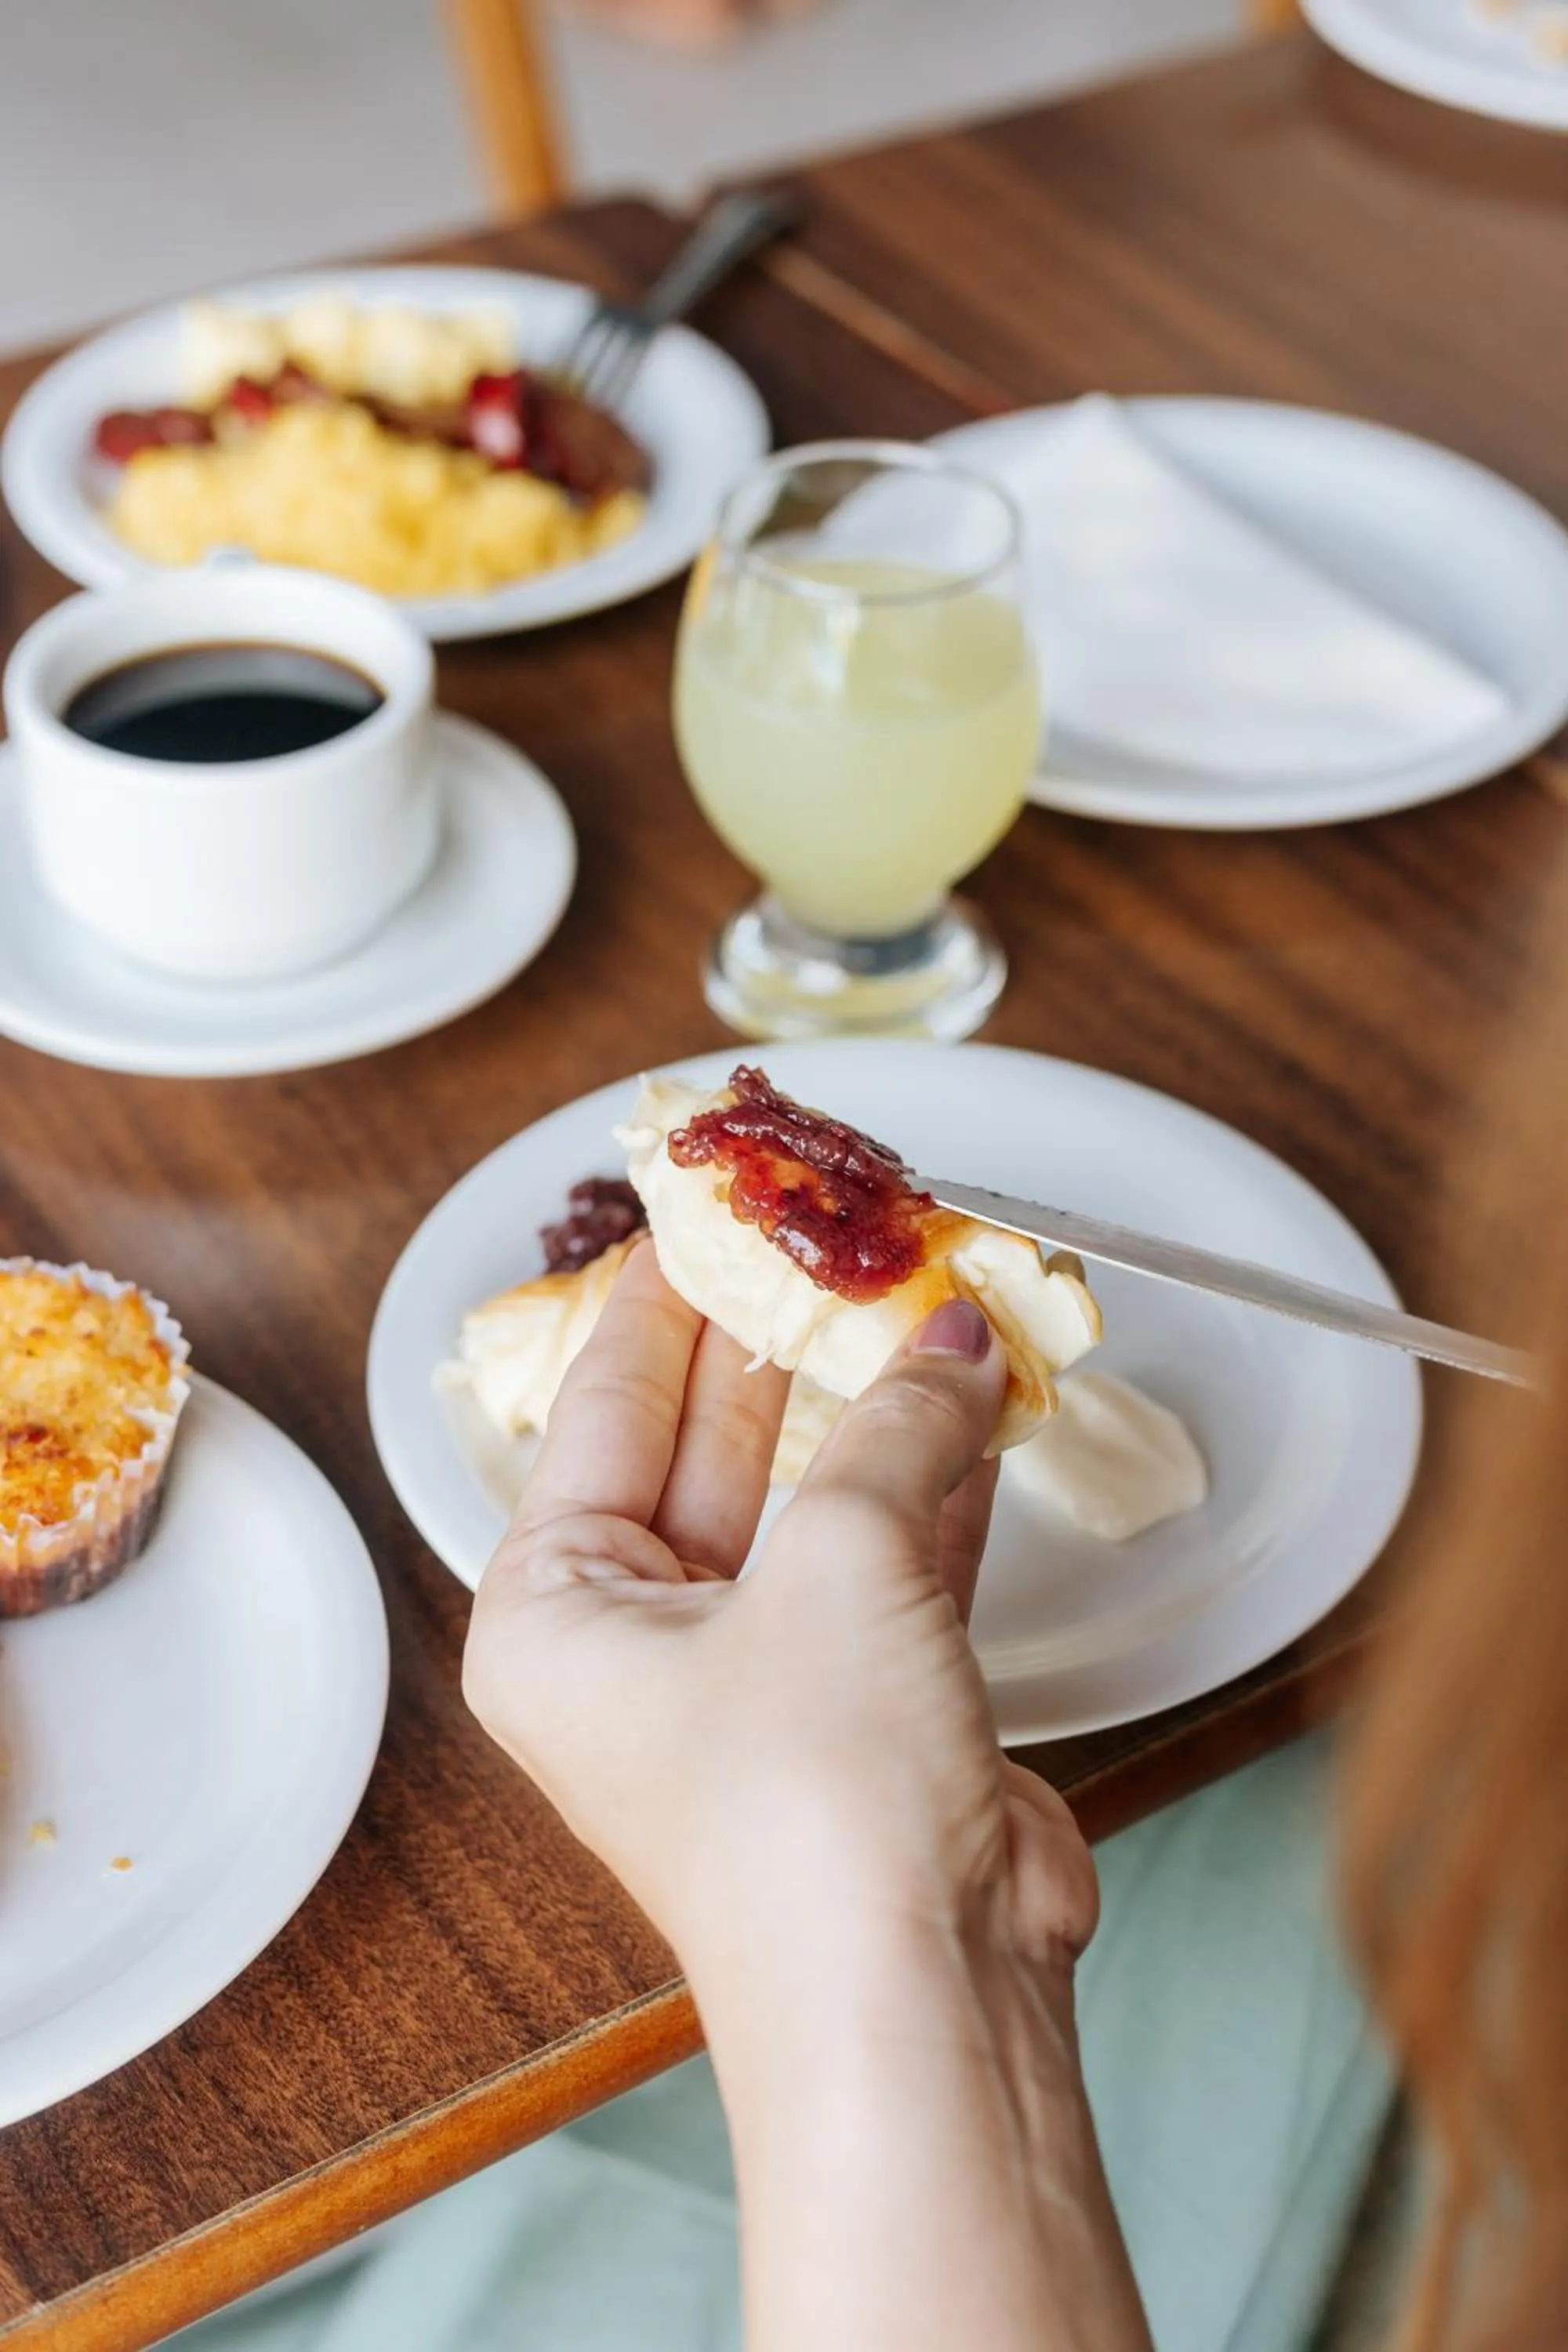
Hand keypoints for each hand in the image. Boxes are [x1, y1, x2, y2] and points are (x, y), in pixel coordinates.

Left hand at [465, 1244, 1148, 2351]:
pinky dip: (933, 1483)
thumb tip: (947, 1331)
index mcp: (556, 1614)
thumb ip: (894, 1426)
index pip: (601, 1408)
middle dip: (780, 1341)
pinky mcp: (863, 1706)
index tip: (704, 1203)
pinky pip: (888, 1560)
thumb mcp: (841, 1564)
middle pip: (706, 1445)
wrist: (920, 2000)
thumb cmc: (813, 1808)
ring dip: (872, 1405)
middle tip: (834, 1231)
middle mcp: (639, 1647)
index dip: (661, 1298)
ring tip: (919, 1288)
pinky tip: (971, 1397)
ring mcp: (756, 1678)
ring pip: (810, 1499)